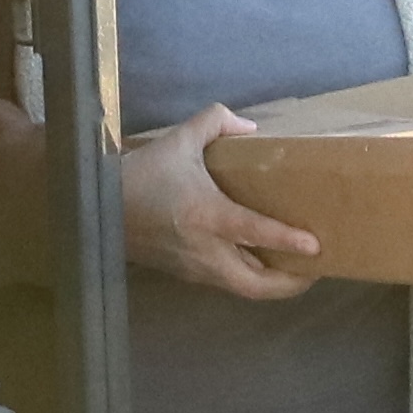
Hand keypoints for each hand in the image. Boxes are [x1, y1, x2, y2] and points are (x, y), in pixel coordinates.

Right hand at [123, 106, 321, 299]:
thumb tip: (250, 128)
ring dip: (272, 285)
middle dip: (290, 284)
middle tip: (315, 270)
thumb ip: (216, 123)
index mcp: (206, 215)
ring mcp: (195, 268)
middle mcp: (204, 250)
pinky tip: (261, 265)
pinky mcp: (187, 275)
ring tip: (297, 270)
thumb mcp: (179, 140)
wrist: (97, 208)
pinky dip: (250, 280)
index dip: (287, 242)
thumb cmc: (141, 174)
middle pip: (255, 284)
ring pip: (243, 289)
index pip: (254, 233)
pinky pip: (227, 283)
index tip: (316, 247)